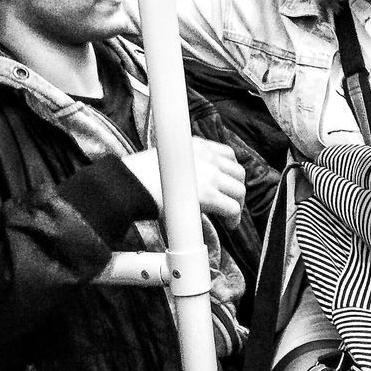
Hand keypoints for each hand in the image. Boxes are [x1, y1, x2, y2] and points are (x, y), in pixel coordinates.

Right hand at [122, 138, 245, 226]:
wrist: (131, 185)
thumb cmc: (141, 177)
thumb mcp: (166, 159)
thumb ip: (183, 165)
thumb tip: (189, 181)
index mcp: (196, 146)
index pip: (227, 154)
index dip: (230, 171)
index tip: (227, 182)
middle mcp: (207, 157)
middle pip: (238, 172)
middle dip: (236, 188)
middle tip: (230, 201)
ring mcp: (210, 175)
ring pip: (239, 190)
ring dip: (237, 203)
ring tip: (230, 215)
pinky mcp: (208, 195)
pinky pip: (233, 208)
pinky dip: (235, 218)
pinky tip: (229, 224)